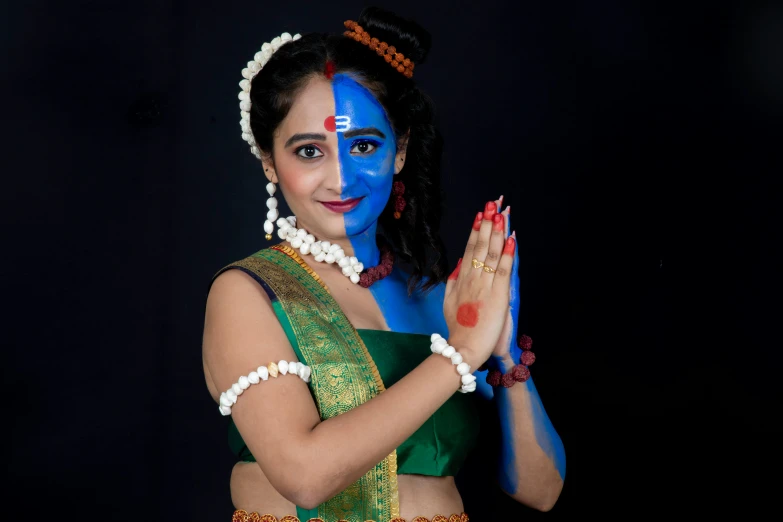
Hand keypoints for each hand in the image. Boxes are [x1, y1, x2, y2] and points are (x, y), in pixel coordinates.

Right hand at [443, 200, 516, 368]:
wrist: (464, 348)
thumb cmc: (459, 329)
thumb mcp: (448, 303)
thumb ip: (452, 282)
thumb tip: (458, 263)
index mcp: (461, 280)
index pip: (469, 250)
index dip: (475, 231)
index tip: (480, 214)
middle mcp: (472, 279)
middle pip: (479, 246)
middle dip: (486, 223)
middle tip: (491, 204)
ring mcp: (484, 286)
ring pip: (490, 253)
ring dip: (496, 232)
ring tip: (500, 213)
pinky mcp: (498, 295)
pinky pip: (503, 270)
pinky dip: (507, 254)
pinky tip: (510, 239)